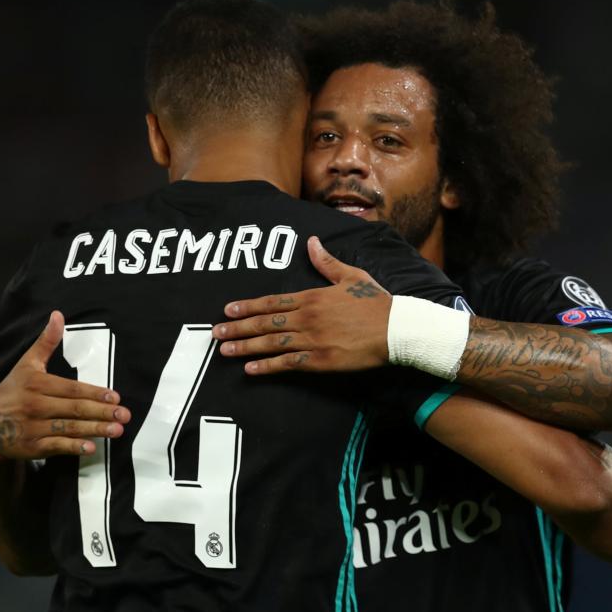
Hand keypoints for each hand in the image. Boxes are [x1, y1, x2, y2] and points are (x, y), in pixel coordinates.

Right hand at [0, 311, 129, 458]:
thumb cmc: (12, 389)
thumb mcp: (26, 363)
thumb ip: (46, 342)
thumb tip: (58, 314)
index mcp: (37, 384)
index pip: (71, 389)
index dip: (94, 393)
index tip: (115, 397)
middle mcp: (35, 405)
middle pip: (74, 409)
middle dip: (101, 412)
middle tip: (124, 415)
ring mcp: (33, 427)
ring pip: (69, 428)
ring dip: (94, 430)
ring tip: (117, 430)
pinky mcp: (31, 446)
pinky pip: (56, 446)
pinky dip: (73, 447)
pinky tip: (90, 448)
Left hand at [211, 236, 391, 374]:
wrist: (396, 328)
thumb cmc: (376, 302)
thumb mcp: (351, 276)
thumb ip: (327, 262)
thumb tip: (312, 242)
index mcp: (312, 297)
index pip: (272, 302)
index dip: (247, 306)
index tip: (227, 310)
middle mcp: (307, 318)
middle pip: (265, 322)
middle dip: (238, 328)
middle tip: (215, 334)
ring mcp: (312, 340)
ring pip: (271, 343)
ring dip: (246, 347)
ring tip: (225, 351)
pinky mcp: (320, 360)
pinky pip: (288, 364)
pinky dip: (267, 367)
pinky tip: (251, 369)